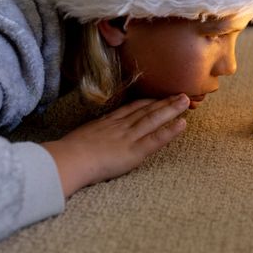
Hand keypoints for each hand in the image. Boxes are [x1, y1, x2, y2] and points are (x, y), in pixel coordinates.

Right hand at [42, 94, 189, 196]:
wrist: (69, 159)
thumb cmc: (66, 154)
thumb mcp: (76, 138)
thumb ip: (86, 138)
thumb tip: (84, 142)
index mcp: (105, 123)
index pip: (129, 110)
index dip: (145, 103)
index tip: (156, 97)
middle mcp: (119, 126)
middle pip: (145, 110)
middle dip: (163, 102)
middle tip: (179, 93)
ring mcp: (128, 137)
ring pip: (153, 119)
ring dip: (171, 109)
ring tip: (186, 101)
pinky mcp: (134, 151)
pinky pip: (155, 139)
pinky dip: (170, 130)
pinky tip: (182, 123)